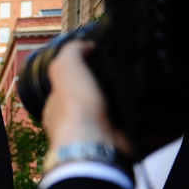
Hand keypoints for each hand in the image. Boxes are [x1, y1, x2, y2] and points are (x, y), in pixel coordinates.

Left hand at [43, 40, 132, 157]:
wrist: (93, 143)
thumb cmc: (75, 107)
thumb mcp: (65, 68)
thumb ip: (71, 52)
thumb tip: (86, 45)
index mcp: (54, 108)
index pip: (64, 88)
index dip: (79, 73)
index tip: (97, 61)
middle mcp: (69, 124)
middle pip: (85, 102)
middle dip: (98, 90)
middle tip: (116, 76)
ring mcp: (89, 136)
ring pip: (103, 115)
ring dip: (114, 103)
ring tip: (127, 90)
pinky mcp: (109, 143)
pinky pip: (120, 127)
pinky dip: (126, 117)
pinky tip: (133, 107)